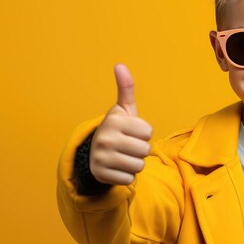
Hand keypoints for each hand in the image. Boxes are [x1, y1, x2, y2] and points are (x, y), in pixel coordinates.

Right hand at [89, 63, 152, 184]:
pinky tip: (116, 168)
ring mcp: (101, 158)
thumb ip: (126, 88)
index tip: (131, 132)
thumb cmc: (118, 129)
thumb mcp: (123, 109)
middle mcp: (105, 138)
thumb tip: (119, 65)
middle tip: (127, 146)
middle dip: (140, 150)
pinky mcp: (101, 175)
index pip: (148, 131)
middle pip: (145, 150)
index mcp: (113, 120)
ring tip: (123, 156)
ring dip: (135, 163)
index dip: (144, 133)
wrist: (94, 152)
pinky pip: (129, 179)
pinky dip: (126, 175)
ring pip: (138, 166)